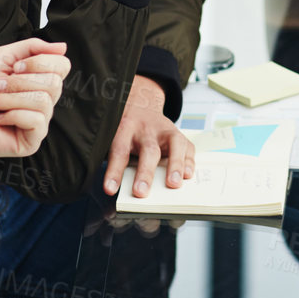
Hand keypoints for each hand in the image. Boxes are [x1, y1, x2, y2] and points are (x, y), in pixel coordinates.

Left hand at [0, 39, 69, 173]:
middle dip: (19, 82)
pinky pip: (36, 120)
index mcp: (38, 81)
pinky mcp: (32, 140)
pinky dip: (11, 115)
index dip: (41, 62)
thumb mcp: (2, 56)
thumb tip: (63, 47)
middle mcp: (43, 101)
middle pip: (54, 82)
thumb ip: (32, 47)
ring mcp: (39, 121)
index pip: (62, 66)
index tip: (15, 67)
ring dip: (10, 98)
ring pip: (43, 101)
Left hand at [103, 76, 195, 198]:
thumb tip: (119, 188)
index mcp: (126, 130)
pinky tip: (188, 174)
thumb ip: (118, 158)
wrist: (141, 106)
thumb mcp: (116, 138)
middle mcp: (147, 129)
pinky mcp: (179, 134)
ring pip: (174, 144)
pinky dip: (189, 161)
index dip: (114, 171)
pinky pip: (187, 147)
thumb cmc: (127, 130)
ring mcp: (166, 130)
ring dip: (175, 165)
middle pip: (148, 150)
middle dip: (145, 173)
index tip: (109, 189)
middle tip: (141, 192)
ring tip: (174, 184)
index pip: (119, 151)